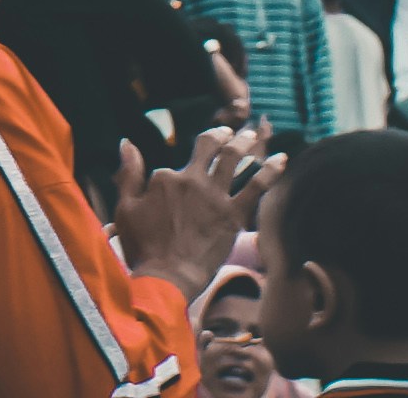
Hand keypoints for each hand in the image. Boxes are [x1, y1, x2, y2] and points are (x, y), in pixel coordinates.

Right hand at [110, 129, 264, 293]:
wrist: (168, 277)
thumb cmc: (142, 247)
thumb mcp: (125, 207)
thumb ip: (128, 173)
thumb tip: (127, 142)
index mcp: (165, 177)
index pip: (176, 165)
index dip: (177, 173)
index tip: (181, 178)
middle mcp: (192, 179)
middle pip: (211, 147)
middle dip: (222, 135)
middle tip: (230, 131)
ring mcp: (216, 196)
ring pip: (235, 159)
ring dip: (245, 143)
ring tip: (252, 134)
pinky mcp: (234, 214)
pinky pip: (257, 186)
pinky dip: (271, 170)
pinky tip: (282, 159)